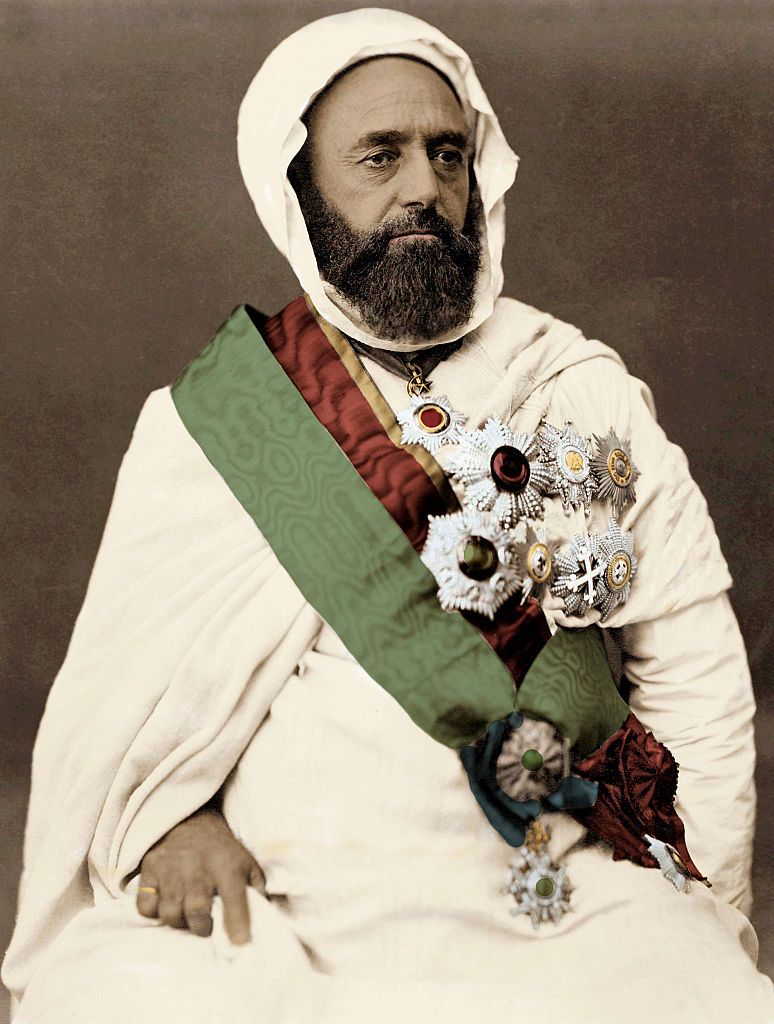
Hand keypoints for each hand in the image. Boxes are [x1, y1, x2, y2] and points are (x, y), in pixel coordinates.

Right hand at [136, 807, 264, 943]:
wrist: (189, 820)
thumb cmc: (221, 850)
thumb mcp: (246, 863)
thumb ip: (255, 890)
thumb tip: (262, 917)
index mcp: (227, 867)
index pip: (235, 897)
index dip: (238, 923)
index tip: (240, 943)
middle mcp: (198, 868)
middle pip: (196, 911)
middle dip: (201, 928)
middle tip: (205, 926)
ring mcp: (171, 870)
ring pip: (169, 913)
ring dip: (178, 922)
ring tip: (186, 914)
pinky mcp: (149, 870)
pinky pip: (145, 906)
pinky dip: (154, 912)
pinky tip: (165, 902)